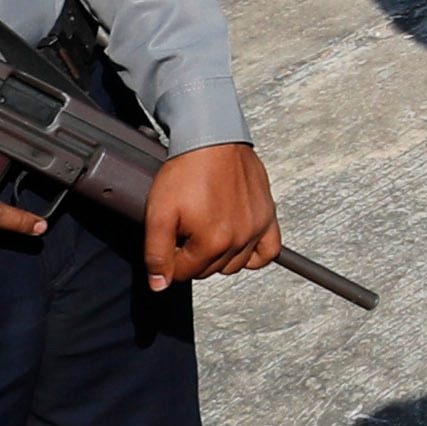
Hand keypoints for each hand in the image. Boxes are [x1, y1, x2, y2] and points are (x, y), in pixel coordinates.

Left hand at [142, 142, 281, 289]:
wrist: (212, 140)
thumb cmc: (186, 171)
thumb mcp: (159, 213)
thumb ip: (157, 253)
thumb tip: (160, 285)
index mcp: (212, 242)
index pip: (183, 273)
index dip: (169, 258)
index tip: (168, 238)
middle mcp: (240, 239)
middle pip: (208, 270)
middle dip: (191, 257)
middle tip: (183, 232)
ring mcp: (257, 228)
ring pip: (234, 265)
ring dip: (218, 257)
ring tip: (206, 233)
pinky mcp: (268, 216)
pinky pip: (269, 252)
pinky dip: (255, 255)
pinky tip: (238, 244)